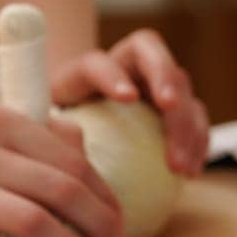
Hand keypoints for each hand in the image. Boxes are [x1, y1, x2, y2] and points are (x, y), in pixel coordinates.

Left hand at [51, 28, 209, 175]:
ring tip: (180, 167)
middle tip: (169, 112)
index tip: (127, 97)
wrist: (77, 119)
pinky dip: (197, 145)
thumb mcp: (39, 123)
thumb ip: (41, 129)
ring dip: (186, 125)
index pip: (97, 63)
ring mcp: (155, 84)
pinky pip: (194, 121)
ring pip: (182, 91)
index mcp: (85, 70)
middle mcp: (126, 68)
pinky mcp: (174, 109)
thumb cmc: (54, 126)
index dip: (112, 74)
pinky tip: (190, 174)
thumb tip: (41, 150)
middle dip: (167, 85)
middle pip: (155, 63)